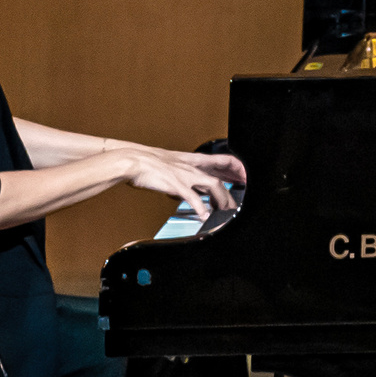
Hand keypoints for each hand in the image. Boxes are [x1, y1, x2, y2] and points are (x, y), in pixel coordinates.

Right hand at [122, 147, 246, 217]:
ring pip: (213, 185)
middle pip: (220, 177)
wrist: (132, 160)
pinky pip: (192, 197)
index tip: (243, 178)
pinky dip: (201, 207)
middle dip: (233, 190)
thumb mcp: (172, 168)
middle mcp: (191, 167)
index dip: (235, 169)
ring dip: (221, 199)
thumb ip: (185, 181)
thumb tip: (192, 195)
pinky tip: (205, 216)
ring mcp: (184, 175)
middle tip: (239, 202)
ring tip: (225, 212)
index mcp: (191, 161)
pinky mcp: (175, 184)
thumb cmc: (148, 165)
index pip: (221, 161)